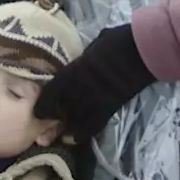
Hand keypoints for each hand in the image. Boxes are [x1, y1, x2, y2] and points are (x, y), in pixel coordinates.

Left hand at [34, 23, 155, 140]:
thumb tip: (81, 59)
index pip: (53, 91)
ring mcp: (97, 100)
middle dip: (51, 121)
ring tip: (57, 137)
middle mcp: (82, 88)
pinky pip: (94, 125)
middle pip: (61, 110)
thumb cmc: (118, 41)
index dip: (43, 104)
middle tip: (42, 132)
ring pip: (75, 121)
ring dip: (65, 130)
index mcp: (75, 70)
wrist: (142, 51)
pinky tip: (74, 139)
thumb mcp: (94, 45)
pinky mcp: (111, 107)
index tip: (37, 113)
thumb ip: (84, 57)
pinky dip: (83, 133)